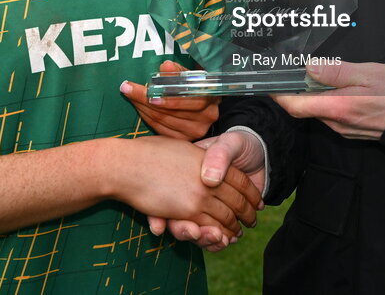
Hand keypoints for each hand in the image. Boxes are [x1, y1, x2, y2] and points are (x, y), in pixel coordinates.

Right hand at [114, 135, 259, 243]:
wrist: (128, 164)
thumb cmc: (148, 153)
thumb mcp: (181, 148)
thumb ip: (199, 157)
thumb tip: (208, 166)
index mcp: (209, 158)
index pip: (239, 178)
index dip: (250, 191)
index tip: (256, 201)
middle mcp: (208, 176)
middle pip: (238, 198)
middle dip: (247, 212)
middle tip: (252, 219)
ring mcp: (200, 194)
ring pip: (227, 215)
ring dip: (234, 226)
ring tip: (238, 233)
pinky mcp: (189, 210)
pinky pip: (210, 225)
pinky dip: (218, 234)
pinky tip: (222, 237)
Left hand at [120, 60, 219, 140]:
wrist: (203, 102)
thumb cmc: (195, 85)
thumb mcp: (190, 74)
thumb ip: (178, 71)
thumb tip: (166, 66)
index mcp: (211, 96)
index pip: (186, 98)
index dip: (166, 95)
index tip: (147, 88)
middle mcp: (207, 117)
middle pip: (170, 111)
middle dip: (145, 99)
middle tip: (128, 88)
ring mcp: (195, 131)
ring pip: (162, 120)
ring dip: (143, 107)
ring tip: (130, 94)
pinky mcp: (184, 139)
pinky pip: (160, 129)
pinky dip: (146, 117)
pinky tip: (139, 107)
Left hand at [272, 61, 384, 140]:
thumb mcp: (368, 73)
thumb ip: (337, 72)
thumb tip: (309, 68)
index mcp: (338, 107)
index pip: (295, 105)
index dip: (278, 95)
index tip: (266, 83)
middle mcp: (338, 123)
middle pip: (305, 108)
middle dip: (294, 91)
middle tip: (287, 70)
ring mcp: (346, 129)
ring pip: (318, 111)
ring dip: (311, 95)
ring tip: (309, 74)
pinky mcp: (354, 129)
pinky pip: (332, 115)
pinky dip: (325, 101)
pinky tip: (332, 87)